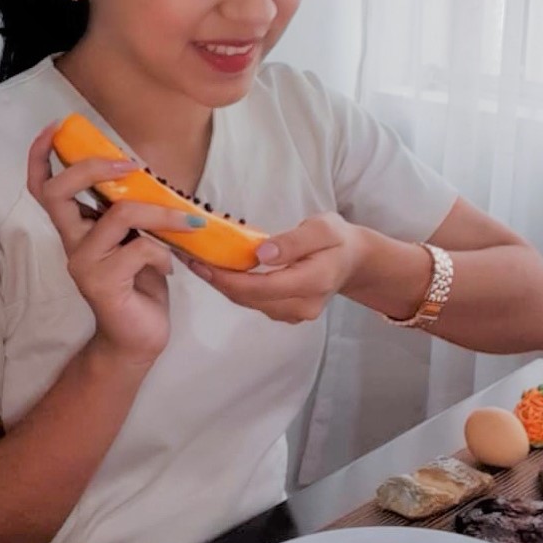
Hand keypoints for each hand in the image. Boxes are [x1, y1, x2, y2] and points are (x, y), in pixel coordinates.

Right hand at [26, 124, 195, 363]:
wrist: (138, 339)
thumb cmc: (138, 285)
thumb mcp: (134, 240)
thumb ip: (130, 212)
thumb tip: (146, 174)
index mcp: (76, 229)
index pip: (42, 187)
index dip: (41, 155)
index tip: (57, 127)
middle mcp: (72, 244)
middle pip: (58, 192)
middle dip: (93, 167)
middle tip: (131, 164)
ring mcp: (84, 265)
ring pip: (118, 215)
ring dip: (159, 213)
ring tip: (186, 224)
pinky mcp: (104, 285)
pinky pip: (140, 250)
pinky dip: (163, 253)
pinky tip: (169, 267)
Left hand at [189, 211, 366, 324]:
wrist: (352, 260)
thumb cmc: (337, 240)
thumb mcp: (322, 228)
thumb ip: (293, 241)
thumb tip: (261, 254)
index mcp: (313, 282)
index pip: (261, 287)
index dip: (228, 278)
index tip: (202, 263)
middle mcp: (303, 306)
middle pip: (250, 298)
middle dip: (217, 280)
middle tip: (189, 258)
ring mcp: (295, 314)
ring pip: (249, 302)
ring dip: (222, 284)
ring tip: (198, 262)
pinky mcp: (287, 313)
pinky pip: (255, 302)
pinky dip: (234, 287)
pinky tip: (219, 271)